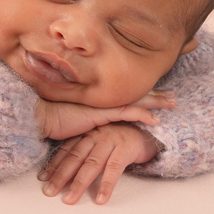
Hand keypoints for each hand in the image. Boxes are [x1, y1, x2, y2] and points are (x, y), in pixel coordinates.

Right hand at [36, 90, 174, 139]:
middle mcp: (103, 97)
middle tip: (173, 96)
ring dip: (156, 102)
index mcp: (99, 96)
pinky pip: (128, 114)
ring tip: (172, 104)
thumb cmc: (53, 117)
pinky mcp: (101, 114)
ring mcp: (103, 104)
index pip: (126, 92)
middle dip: (156, 95)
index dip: (143, 92)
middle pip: (135, 93)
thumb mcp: (74, 115)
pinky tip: (156, 120)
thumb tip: (93, 121)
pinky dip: (142, 116)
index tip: (157, 92)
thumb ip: (87, 116)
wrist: (41, 116)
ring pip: (136, 100)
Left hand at [37, 122, 159, 204]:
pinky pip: (114, 169)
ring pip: (91, 165)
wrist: (148, 129)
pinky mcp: (125, 149)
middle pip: (75, 158)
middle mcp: (96, 136)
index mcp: (88, 133)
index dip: (54, 165)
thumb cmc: (121, 138)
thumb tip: (65, 169)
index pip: (67, 150)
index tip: (43, 179)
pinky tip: (100, 198)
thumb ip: (85, 150)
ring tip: (70, 199)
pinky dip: (106, 185)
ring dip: (79, 183)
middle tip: (49, 192)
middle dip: (60, 176)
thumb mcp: (100, 140)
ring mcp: (110, 142)